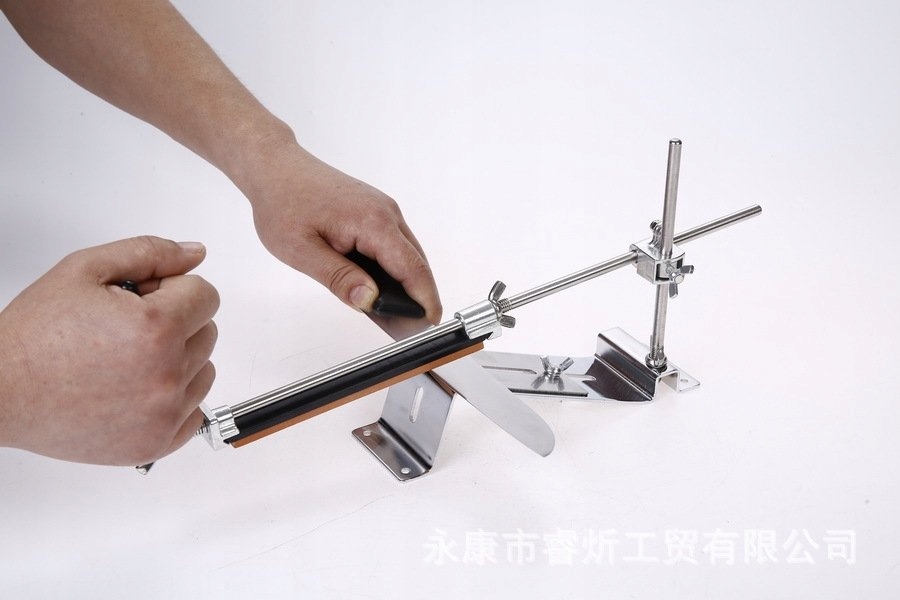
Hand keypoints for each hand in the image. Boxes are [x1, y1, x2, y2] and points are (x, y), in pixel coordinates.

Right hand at [0, 236, 218, 465]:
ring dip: (178, 359)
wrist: (1, 392)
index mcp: (156, 328)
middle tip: (126, 329)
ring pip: (204, 370)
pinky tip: (135, 389)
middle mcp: (167, 374)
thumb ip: (150, 253)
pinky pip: (194, 412)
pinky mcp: (157, 444)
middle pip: (207, 330)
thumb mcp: (86, 270)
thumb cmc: (34, 336)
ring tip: (127, 359)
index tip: (143, 299)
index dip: (172, 289)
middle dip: (176, 322)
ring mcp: (164, 414)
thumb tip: (196, 253)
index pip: (206, 294)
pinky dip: (174, 400)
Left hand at [238, 136, 442, 330]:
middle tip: (409, 332)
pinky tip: (381, 290)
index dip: (425, 300)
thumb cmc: (283, 203)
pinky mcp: (375, 212)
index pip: (412, 268)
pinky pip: (394, 245)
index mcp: (372, 222)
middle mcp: (386, 213)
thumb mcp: (301, 250)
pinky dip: (394, 270)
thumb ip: (338, 277)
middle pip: (416, 263)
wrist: (276, 168)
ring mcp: (383, 210)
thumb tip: (370, 300)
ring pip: (407, 255)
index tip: (429, 325)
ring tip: (396, 318)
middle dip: (417, 298)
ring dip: (406, 285)